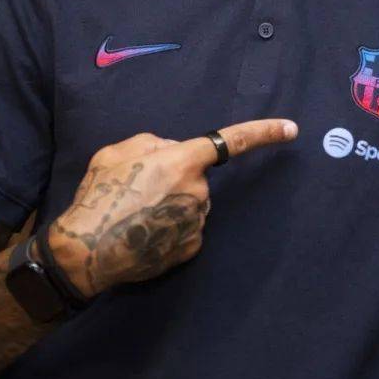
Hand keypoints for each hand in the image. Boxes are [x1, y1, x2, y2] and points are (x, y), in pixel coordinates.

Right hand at [49, 119, 298, 297]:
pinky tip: (144, 232)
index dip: (264, 132)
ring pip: (191, 204)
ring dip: (171, 205)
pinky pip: (186, 229)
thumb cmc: (99, 195)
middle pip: (196, 178)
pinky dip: (170, 229)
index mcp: (182, 161)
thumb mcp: (117, 151)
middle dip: (175, 179)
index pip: (231, 141)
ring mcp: (197, 223)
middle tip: (138, 190)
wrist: (86, 249)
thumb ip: (152, 144)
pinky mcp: (190, 249)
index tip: (292, 129)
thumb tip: (172, 152)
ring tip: (135, 213)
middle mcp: (198, 192)